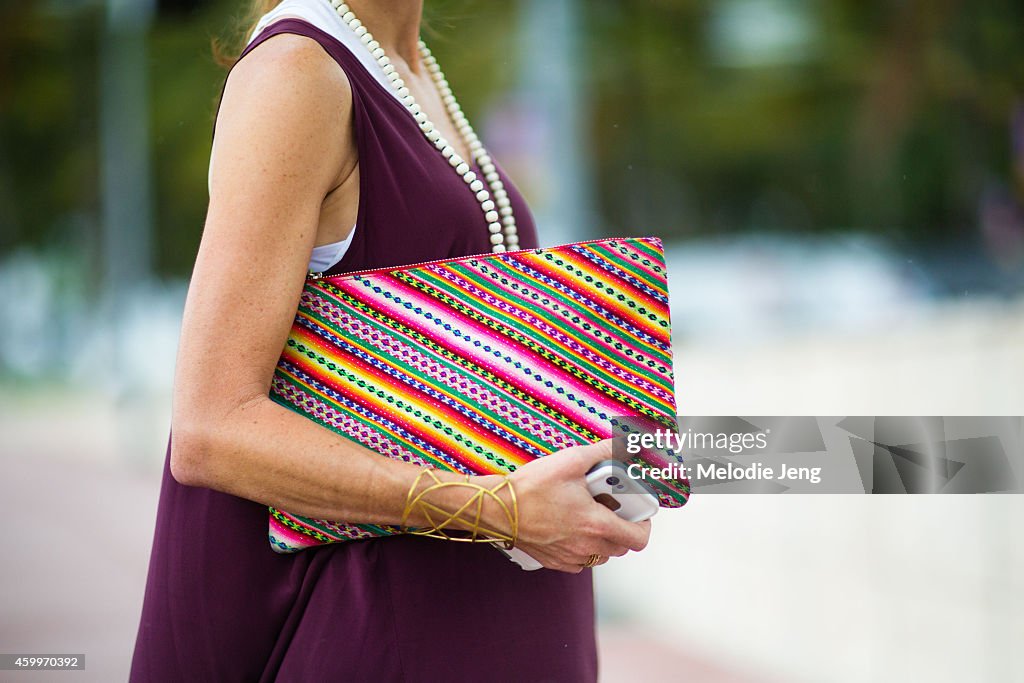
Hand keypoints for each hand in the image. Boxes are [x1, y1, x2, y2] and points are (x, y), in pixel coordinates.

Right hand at [503, 439, 651, 572]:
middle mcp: (586, 546)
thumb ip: (604, 452)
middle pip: (622, 548)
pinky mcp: (554, 561)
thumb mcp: (572, 460)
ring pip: (601, 556)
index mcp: (596, 524)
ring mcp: (569, 556)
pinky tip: (572, 528)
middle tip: (614, 509)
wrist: (498, 507)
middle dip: (624, 529)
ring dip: (604, 540)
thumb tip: (625, 444)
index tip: (638, 512)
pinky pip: (580, 561)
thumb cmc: (532, 487)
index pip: (638, 538)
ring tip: (592, 516)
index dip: (644, 525)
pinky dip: (583, 548)